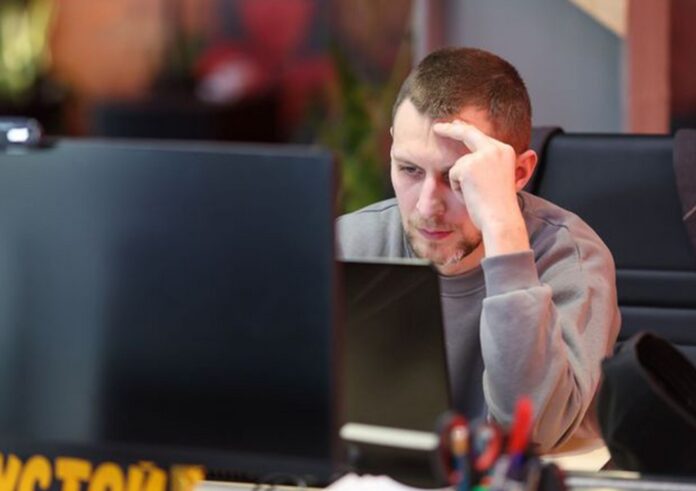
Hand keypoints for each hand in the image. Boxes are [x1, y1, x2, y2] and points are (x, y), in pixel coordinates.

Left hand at [432, 120, 529, 255]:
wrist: (500, 218)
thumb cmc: (498, 206)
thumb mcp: (497, 179)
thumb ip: (486, 164)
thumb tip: (467, 159)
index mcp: (505, 151)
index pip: (480, 135)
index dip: (466, 128)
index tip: (456, 124)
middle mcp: (495, 149)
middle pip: (467, 132)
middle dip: (450, 129)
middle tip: (436, 127)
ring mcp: (482, 156)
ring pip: (458, 164)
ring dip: (460, 182)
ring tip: (475, 195)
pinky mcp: (468, 166)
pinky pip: (452, 175)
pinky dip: (457, 189)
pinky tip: (470, 196)